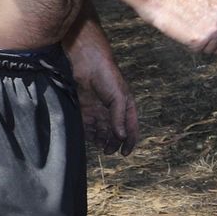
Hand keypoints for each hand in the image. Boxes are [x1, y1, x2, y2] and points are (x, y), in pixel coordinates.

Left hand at [66, 27, 140, 154]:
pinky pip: (88, 125)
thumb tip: (121, 137)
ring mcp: (99, 109)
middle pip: (115, 132)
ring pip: (101, 130)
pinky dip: (89, 133)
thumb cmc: (108, 76)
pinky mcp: (85, 108)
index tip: (124, 153)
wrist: (87, 62)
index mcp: (126, 106)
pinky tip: (89, 139)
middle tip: (109, 151)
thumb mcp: (118, 98)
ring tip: (100, 147)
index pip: (131, 128)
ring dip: (101, 139)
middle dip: (113, 142)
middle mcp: (113, 110)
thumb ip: (119, 118)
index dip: (129, 142)